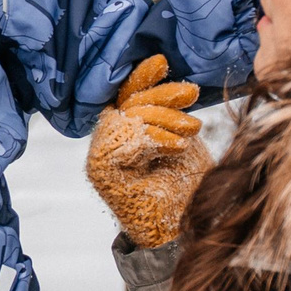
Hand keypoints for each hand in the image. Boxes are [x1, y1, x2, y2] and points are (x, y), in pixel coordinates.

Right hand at [86, 55, 210, 249]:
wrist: (189, 227)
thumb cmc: (189, 186)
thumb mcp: (182, 136)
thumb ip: (168, 111)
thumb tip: (162, 72)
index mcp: (129, 131)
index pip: (128, 95)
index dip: (142, 77)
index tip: (162, 63)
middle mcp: (112, 141)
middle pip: (127, 101)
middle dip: (160, 94)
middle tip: (189, 95)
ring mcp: (103, 156)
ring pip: (125, 117)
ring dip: (162, 119)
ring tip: (189, 131)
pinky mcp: (101, 170)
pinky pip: (120, 140)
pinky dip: (151, 139)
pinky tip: (175, 147)